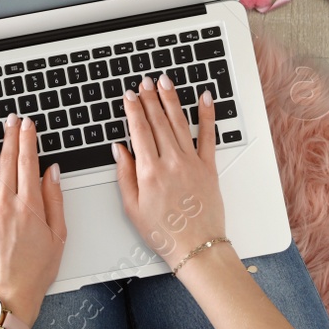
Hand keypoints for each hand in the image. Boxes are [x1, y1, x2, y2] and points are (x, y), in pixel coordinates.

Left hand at [0, 115, 65, 323]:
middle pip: (7, 162)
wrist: (8, 297)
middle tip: (10, 119)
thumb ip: (55, 200)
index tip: (27, 124)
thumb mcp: (58, 236)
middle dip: (9, 136)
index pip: (28, 162)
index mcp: (29, 206)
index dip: (28, 139)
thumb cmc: (35, 271)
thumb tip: (52, 171)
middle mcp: (5, 205)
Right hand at [113, 77, 225, 265]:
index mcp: (150, 171)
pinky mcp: (209, 167)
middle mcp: (171, 162)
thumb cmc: (164, 232)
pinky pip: (208, 136)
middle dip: (150, 98)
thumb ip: (124, 175)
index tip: (129, 95)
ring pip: (179, 122)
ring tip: (165, 82)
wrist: (196, 247)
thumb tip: (119, 149)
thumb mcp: (132, 208)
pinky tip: (204, 98)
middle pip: (158, 121)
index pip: (139, 130)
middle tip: (145, 82)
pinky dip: (207, 115)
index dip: (133, 109)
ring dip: (171, 99)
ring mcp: (192, 162)